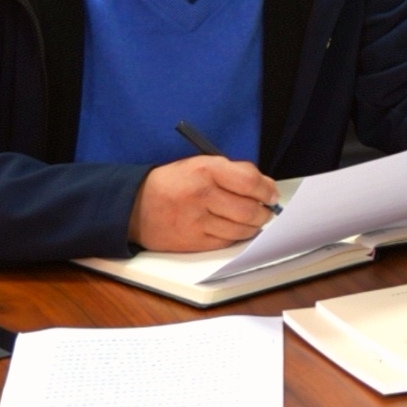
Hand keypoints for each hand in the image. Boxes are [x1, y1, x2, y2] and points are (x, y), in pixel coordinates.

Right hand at [132, 155, 278, 252]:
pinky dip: (236, 237)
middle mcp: (202, 195)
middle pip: (249, 210)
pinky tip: (234, 229)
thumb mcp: (201, 164)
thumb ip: (234, 172)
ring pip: (241, 230)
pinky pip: (226, 242)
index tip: (272, 195)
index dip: (268, 191)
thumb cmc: (173, 182)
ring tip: (252, 221)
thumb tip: (266, 186)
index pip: (250, 182)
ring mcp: (196, 221)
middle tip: (265, 211)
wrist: (134, 206)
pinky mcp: (192, 241)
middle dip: (264, 212)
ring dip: (253, 226)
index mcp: (206, 170)